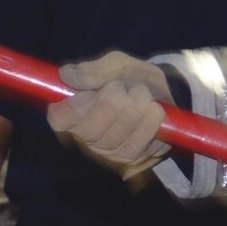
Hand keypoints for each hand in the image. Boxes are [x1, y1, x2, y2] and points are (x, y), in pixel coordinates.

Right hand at [48, 52, 172, 175]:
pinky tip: (155, 109)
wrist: (167, 92)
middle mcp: (86, 137)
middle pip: (88, 131)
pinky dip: (150, 121)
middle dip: (110, 105)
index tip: (90, 93)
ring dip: (134, 109)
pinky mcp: (132, 159)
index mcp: (73, 111)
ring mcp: (109, 152)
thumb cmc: (132, 79)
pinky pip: (138, 143)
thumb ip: (93, 70)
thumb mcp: (115, 66)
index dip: (72, 108)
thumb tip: (66, 74)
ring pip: (116, 137)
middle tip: (123, 87)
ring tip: (144, 93)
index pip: (59, 119)